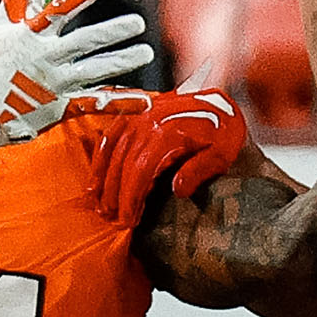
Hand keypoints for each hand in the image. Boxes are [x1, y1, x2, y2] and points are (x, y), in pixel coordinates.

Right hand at [0, 0, 154, 150]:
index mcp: (32, 37)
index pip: (58, 11)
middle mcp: (46, 59)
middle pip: (84, 43)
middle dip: (112, 32)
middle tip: (138, 22)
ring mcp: (55, 84)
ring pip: (94, 71)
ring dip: (121, 61)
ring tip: (145, 53)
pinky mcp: (60, 106)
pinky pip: (94, 104)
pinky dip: (120, 103)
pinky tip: (143, 102)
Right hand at [87, 89, 246, 226]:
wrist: (218, 97)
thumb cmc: (222, 127)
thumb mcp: (221, 153)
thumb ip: (199, 171)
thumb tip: (178, 190)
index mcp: (168, 135)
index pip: (141, 172)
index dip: (131, 198)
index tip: (128, 219)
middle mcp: (148, 124)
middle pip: (123, 166)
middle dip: (115, 195)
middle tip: (112, 219)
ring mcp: (138, 118)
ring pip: (112, 152)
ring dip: (103, 180)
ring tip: (98, 204)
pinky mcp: (134, 115)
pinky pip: (110, 137)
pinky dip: (100, 158)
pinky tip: (95, 177)